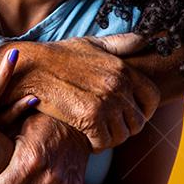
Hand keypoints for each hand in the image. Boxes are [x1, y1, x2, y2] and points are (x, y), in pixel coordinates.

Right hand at [0, 33, 168, 150]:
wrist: (30, 68)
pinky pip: (104, 143)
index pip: (152, 98)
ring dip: (108, 137)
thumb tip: (146, 39)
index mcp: (123, 68)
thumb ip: (121, 43)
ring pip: (122, 135)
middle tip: (105, 124)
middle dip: (124, 126)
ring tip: (94, 130)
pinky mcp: (90, 118)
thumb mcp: (92, 43)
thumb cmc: (59, 56)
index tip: (127, 114)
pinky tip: (84, 136)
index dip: (143, 110)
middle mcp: (118, 85)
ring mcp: (106, 102)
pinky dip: (94, 144)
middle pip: (138, 121)